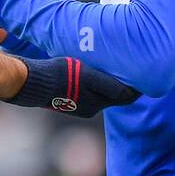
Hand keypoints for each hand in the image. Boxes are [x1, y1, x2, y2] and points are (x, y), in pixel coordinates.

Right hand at [4, 56, 139, 117]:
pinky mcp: (68, 103)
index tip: (141, 74)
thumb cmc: (60, 76)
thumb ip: (108, 84)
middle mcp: (92, 107)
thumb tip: (131, 92)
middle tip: (127, 68)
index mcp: (98, 102)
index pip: (124, 96)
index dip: (134, 87)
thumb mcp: (87, 76)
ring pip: (100, 95)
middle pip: (113, 96)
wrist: (33, 83)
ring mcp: (79, 106)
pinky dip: (92, 87)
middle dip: (121, 84)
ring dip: (105, 85)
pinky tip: (87, 75)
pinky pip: (87, 94)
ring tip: (108, 69)